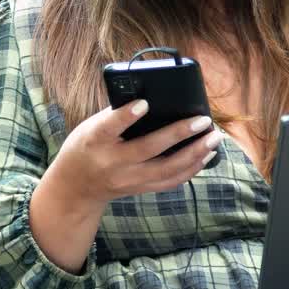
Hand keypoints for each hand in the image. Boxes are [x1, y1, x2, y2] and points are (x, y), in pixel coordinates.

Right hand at [47, 101, 222, 208]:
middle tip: (202, 121)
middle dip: (179, 134)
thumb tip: (155, 98)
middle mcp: (112, 163)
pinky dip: (191, 169)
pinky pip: (170, 182)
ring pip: (166, 170)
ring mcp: (127, 180)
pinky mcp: (139, 189)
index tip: (144, 103)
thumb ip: (117, 114)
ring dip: (194, 154)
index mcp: (95, 140)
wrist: (75, 186)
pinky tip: (206, 155)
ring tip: (213, 138)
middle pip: (148, 149)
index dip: (127, 116)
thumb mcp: (91, 127)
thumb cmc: (87, 145)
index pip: (110, 127)